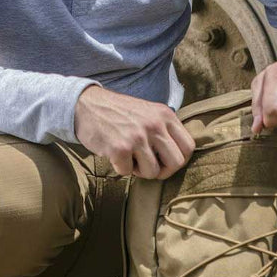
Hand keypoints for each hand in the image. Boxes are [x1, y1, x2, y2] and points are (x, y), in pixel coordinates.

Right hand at [74, 85, 194, 178]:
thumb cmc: (120, 113)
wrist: (87, 105)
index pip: (189, 147)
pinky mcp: (120, 148)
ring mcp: (138, 136)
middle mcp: (155, 125)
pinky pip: (127, 172)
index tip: (166, 162)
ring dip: (140, 171)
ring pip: (152, 172)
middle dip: (163, 171)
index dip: (179, 160)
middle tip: (148, 166)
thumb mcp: (149, 112)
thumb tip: (180, 157)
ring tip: (130, 157)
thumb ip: (165, 129)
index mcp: (166, 115)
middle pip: (176, 163)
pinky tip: (114, 154)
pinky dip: (120, 168)